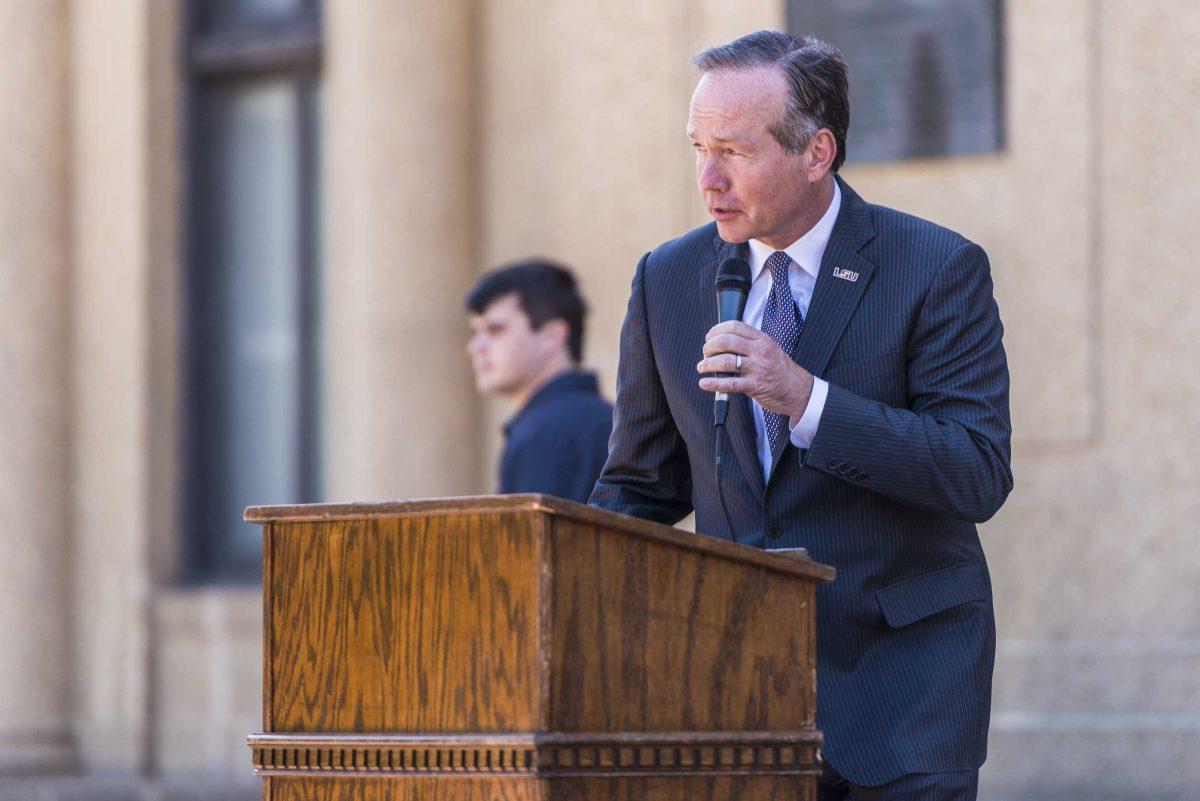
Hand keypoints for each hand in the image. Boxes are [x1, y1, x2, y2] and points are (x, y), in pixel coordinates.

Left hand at [697, 320, 813, 422]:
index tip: (709, 337)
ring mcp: (757, 368)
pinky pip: (730, 383)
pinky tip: (704, 383)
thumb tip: (723, 341)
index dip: (717, 330)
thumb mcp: (769, 348)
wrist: (798, 389)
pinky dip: (714, 383)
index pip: (735, 326)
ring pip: (725, 361)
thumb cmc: (780, 369)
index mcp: (761, 339)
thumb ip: (749, 343)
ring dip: (708, 364)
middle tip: (705, 354)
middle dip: (709, 347)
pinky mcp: (755, 385)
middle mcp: (759, 351)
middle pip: (726, 341)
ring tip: (702, 367)